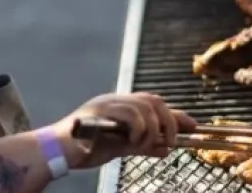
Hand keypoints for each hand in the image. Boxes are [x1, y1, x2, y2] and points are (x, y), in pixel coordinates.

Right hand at [50, 92, 196, 169]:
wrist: (57, 151)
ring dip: (153, 128)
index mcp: (120, 106)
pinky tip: (134, 142)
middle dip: (170, 120)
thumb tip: (166, 149)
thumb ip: (142, 146)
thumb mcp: (120, 148)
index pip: (153, 104)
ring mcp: (107, 103)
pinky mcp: (101, 111)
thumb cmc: (84, 149)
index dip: (175, 113)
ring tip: (147, 144)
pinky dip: (139, 129)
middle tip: (173, 140)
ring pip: (145, 106)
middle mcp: (115, 100)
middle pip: (154, 100)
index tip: (193, 125)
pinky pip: (131, 114)